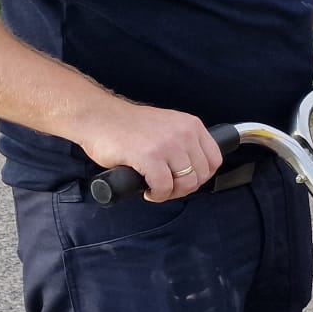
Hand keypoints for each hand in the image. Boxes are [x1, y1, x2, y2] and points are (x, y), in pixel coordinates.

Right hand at [70, 101, 222, 202]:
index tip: (183, 180)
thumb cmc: (128, 126)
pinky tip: (147, 190)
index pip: (214, 160)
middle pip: (201, 175)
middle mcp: (184, 133)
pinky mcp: (149, 156)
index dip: (200, 177)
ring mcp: (167, 144)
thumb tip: (193, 171)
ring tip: (156, 189)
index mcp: (191, 125)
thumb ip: (182, 142)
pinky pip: (163, 187)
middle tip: (166, 188)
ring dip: (170, 193)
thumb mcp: (167, 126)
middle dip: (184, 188)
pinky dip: (157, 195)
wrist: (98, 117)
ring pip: (186, 183)